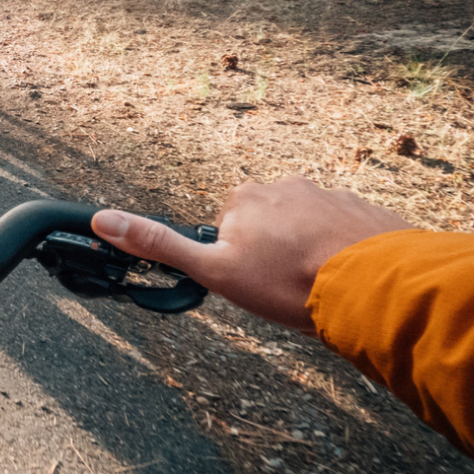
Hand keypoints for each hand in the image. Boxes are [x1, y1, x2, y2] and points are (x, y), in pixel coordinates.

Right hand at [90, 177, 412, 331]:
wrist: (370, 287)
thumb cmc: (288, 282)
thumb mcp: (214, 270)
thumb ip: (159, 245)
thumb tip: (103, 220)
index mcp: (246, 199)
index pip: (229, 225)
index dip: (235, 256)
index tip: (251, 279)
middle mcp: (286, 186)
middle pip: (269, 221)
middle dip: (274, 250)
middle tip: (284, 286)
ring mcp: (330, 195)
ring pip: (308, 226)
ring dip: (310, 250)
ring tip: (318, 286)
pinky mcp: (364, 211)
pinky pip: (346, 230)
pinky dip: (343, 250)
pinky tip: (345, 278)